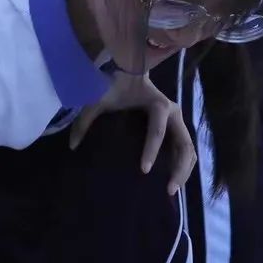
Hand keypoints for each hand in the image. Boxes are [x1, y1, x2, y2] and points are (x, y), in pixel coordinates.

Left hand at [69, 72, 196, 195]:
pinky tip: (173, 181)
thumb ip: (84, 120)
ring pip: (189, 149)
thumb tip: (73, 145)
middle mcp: (173, 112)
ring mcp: (178, 121)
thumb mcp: (98, 100)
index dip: (151, 150)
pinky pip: (185, 148)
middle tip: (168, 190)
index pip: (157, 130)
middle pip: (184, 144)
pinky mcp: (176, 127)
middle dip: (179, 168)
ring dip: (184, 171)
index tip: (144, 170)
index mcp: (158, 104)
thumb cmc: (115, 86)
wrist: (130, 72)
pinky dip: (183, 165)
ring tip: (171, 191)